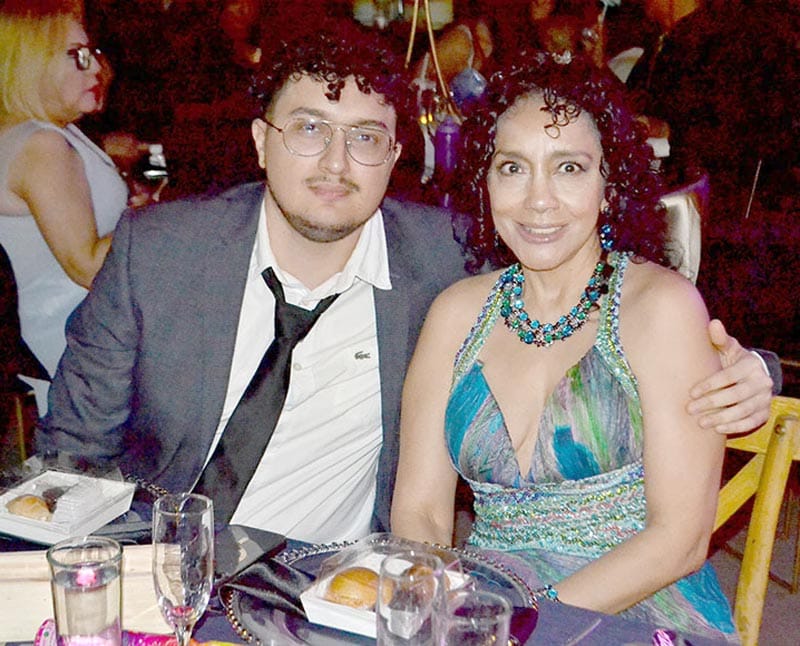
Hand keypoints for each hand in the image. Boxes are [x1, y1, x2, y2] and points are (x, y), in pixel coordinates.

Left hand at [687, 319, 772, 433]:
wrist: (750, 375)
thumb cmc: (731, 360)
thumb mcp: (726, 348)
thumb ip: (719, 339)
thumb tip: (713, 323)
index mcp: (750, 364)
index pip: (728, 376)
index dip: (709, 385)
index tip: (691, 393)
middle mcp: (761, 381)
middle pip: (735, 395)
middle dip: (711, 403)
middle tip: (690, 409)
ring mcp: (765, 398)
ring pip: (743, 410)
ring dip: (721, 418)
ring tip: (700, 422)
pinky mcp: (764, 412)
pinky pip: (751, 422)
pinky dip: (735, 426)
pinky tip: (717, 429)